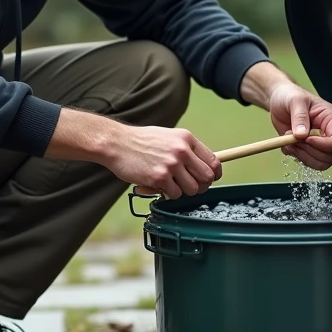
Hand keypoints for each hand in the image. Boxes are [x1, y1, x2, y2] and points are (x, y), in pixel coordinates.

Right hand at [104, 125, 221, 199]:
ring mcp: (171, 164)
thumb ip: (185, 149)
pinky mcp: (159, 177)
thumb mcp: (168, 137)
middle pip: (207, 177)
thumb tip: (202, 166)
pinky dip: (167, 194)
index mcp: (186, 139)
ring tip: (169, 184)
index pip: (213, 161)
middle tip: (188, 186)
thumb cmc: (140, 142)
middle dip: (201, 186)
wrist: (116, 143)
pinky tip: (157, 185)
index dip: (214, 174)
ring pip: (192, 189)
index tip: (209, 179)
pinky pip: (174, 194)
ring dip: (182, 191)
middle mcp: (182, 150)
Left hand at [268, 82, 331, 170]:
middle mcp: (328, 132)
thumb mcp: (295, 101)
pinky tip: (287, 144)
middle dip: (309, 151)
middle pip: (330, 156)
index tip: (305, 139)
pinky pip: (307, 161)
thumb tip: (302, 135)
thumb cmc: (289, 95)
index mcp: (331, 118)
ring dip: (302, 155)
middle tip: (294, 139)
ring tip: (289, 141)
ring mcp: (318, 142)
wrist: (278, 100)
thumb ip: (300, 117)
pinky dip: (295, 156)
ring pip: (320, 163)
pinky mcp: (307, 148)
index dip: (322, 145)